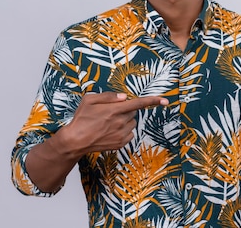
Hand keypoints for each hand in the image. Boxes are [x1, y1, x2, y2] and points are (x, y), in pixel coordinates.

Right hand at [53, 92, 168, 155]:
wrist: (76, 141)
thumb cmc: (81, 118)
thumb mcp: (89, 100)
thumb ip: (108, 96)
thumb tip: (124, 97)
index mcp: (114, 110)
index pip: (138, 103)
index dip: (153, 100)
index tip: (165, 100)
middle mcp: (120, 122)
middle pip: (133, 111)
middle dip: (126, 109)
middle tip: (110, 112)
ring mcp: (121, 134)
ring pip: (132, 122)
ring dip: (125, 120)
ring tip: (108, 123)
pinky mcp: (121, 143)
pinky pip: (129, 133)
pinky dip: (123, 130)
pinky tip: (110, 131)